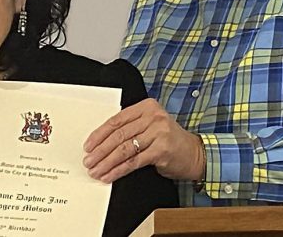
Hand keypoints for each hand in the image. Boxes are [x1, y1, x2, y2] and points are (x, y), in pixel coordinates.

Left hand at [83, 98, 203, 182]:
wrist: (194, 153)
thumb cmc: (169, 140)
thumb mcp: (150, 126)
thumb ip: (131, 128)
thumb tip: (101, 142)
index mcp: (146, 107)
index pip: (117, 120)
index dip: (100, 134)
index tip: (88, 145)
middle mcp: (153, 117)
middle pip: (119, 134)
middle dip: (100, 150)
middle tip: (89, 160)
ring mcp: (158, 133)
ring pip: (125, 149)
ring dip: (107, 162)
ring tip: (96, 170)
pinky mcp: (161, 150)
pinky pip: (134, 162)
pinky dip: (119, 170)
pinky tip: (110, 175)